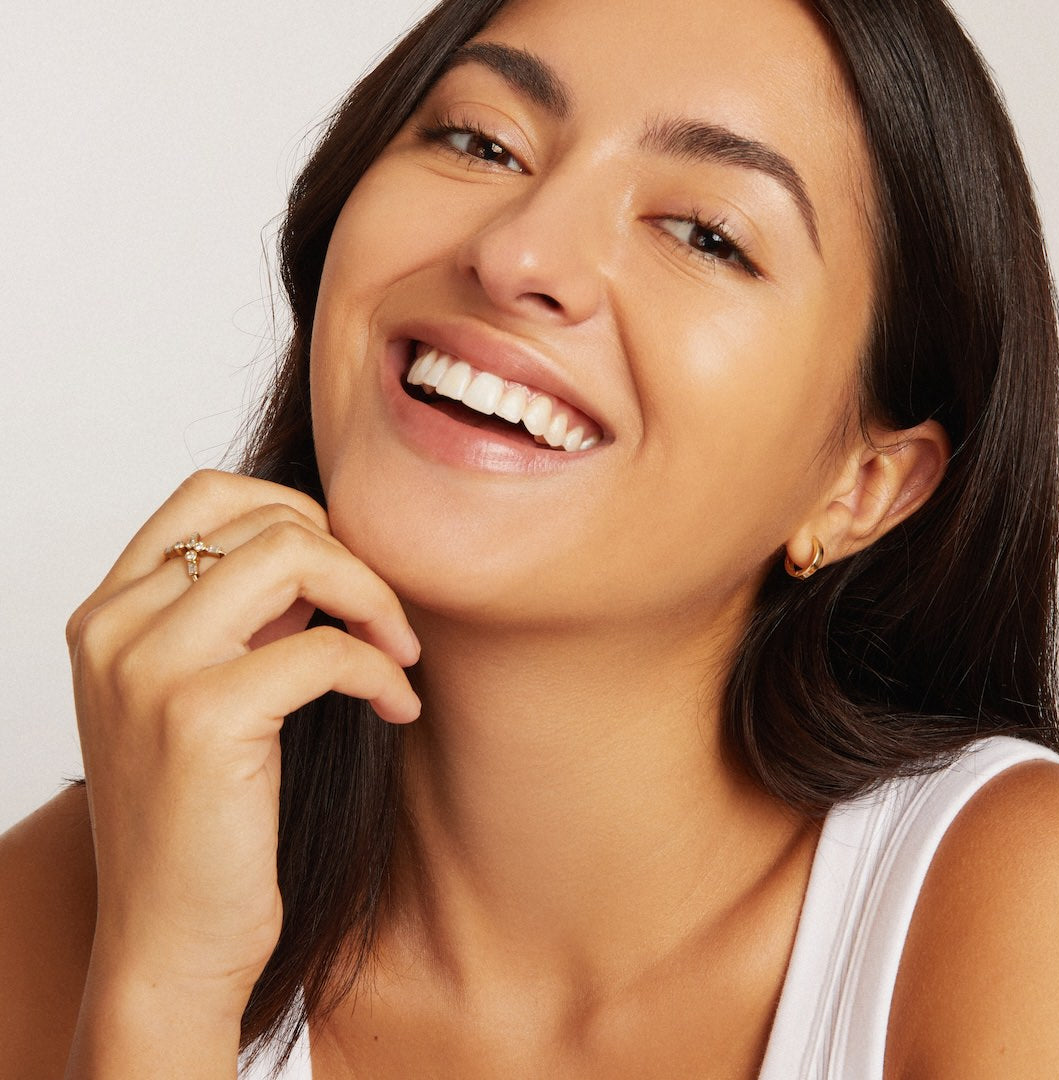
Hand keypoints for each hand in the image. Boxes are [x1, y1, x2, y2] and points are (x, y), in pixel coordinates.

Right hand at [64, 470, 420, 1054]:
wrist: (168, 940)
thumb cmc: (201, 816)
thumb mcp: (202, 692)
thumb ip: (241, 614)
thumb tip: (324, 548)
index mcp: (108, 612)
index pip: (210, 491)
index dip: (297, 510)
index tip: (343, 572)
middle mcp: (114, 628)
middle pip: (266, 518)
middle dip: (352, 560)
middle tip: (385, 622)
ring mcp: (149, 669)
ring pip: (296, 557)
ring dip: (374, 599)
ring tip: (399, 652)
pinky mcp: (201, 718)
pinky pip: (328, 650)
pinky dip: (382, 671)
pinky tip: (398, 708)